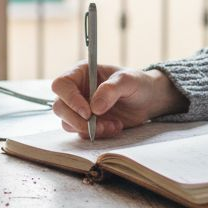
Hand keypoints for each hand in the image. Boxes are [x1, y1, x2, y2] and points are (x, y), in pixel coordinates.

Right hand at [49, 64, 186, 138]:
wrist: (148, 100)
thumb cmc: (137, 83)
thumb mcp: (128, 80)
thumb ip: (111, 90)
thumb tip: (94, 108)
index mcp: (81, 73)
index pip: (61, 85)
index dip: (70, 99)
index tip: (88, 112)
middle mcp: (76, 90)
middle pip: (59, 107)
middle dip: (77, 120)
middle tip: (98, 125)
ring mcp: (79, 108)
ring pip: (68, 123)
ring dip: (89, 129)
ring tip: (113, 125)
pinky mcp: (86, 123)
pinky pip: (81, 133)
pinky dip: (97, 134)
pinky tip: (115, 127)